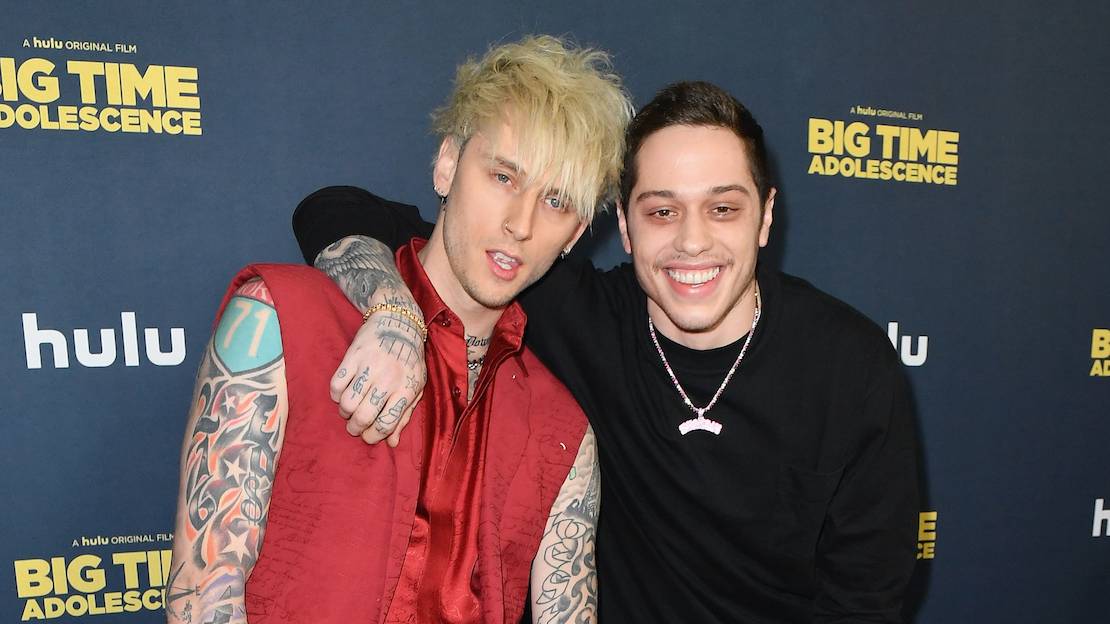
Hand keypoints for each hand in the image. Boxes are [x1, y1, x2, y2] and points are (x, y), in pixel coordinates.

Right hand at [332, 306, 426, 445]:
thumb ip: (404, 415)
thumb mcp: (415, 385)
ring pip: (347, 403)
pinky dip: (335, 395)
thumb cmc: (409, 358)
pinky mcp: (352, 356)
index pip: (386, 423)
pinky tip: (342, 394)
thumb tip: (392, 443)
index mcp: (407, 388)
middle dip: (356, 428)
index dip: (373, 436)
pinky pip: (336, 385)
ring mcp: (369, 366)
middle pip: (364, 416)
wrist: (398, 321)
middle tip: (354, 427)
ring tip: (348, 411)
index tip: (368, 437)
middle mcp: (388, 378)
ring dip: (345, 413)